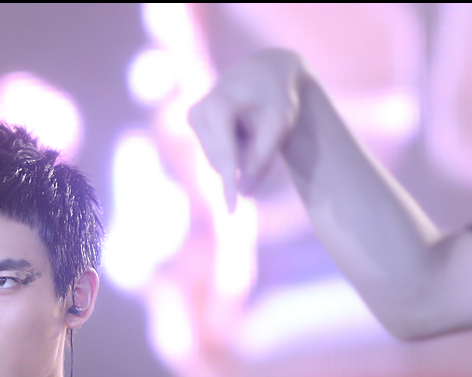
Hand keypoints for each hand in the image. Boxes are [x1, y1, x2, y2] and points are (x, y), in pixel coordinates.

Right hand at [187, 48, 307, 212]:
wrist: (266, 70)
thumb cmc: (276, 97)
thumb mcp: (279, 127)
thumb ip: (262, 160)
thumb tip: (245, 194)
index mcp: (218, 107)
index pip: (226, 156)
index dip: (230, 185)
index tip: (231, 211)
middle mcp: (198, 111)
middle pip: (222, 161)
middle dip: (244, 160)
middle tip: (263, 133)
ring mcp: (193, 116)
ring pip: (217, 160)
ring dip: (239, 153)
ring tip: (252, 125)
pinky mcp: (192, 121)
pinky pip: (214, 153)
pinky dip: (232, 148)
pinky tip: (241, 126)